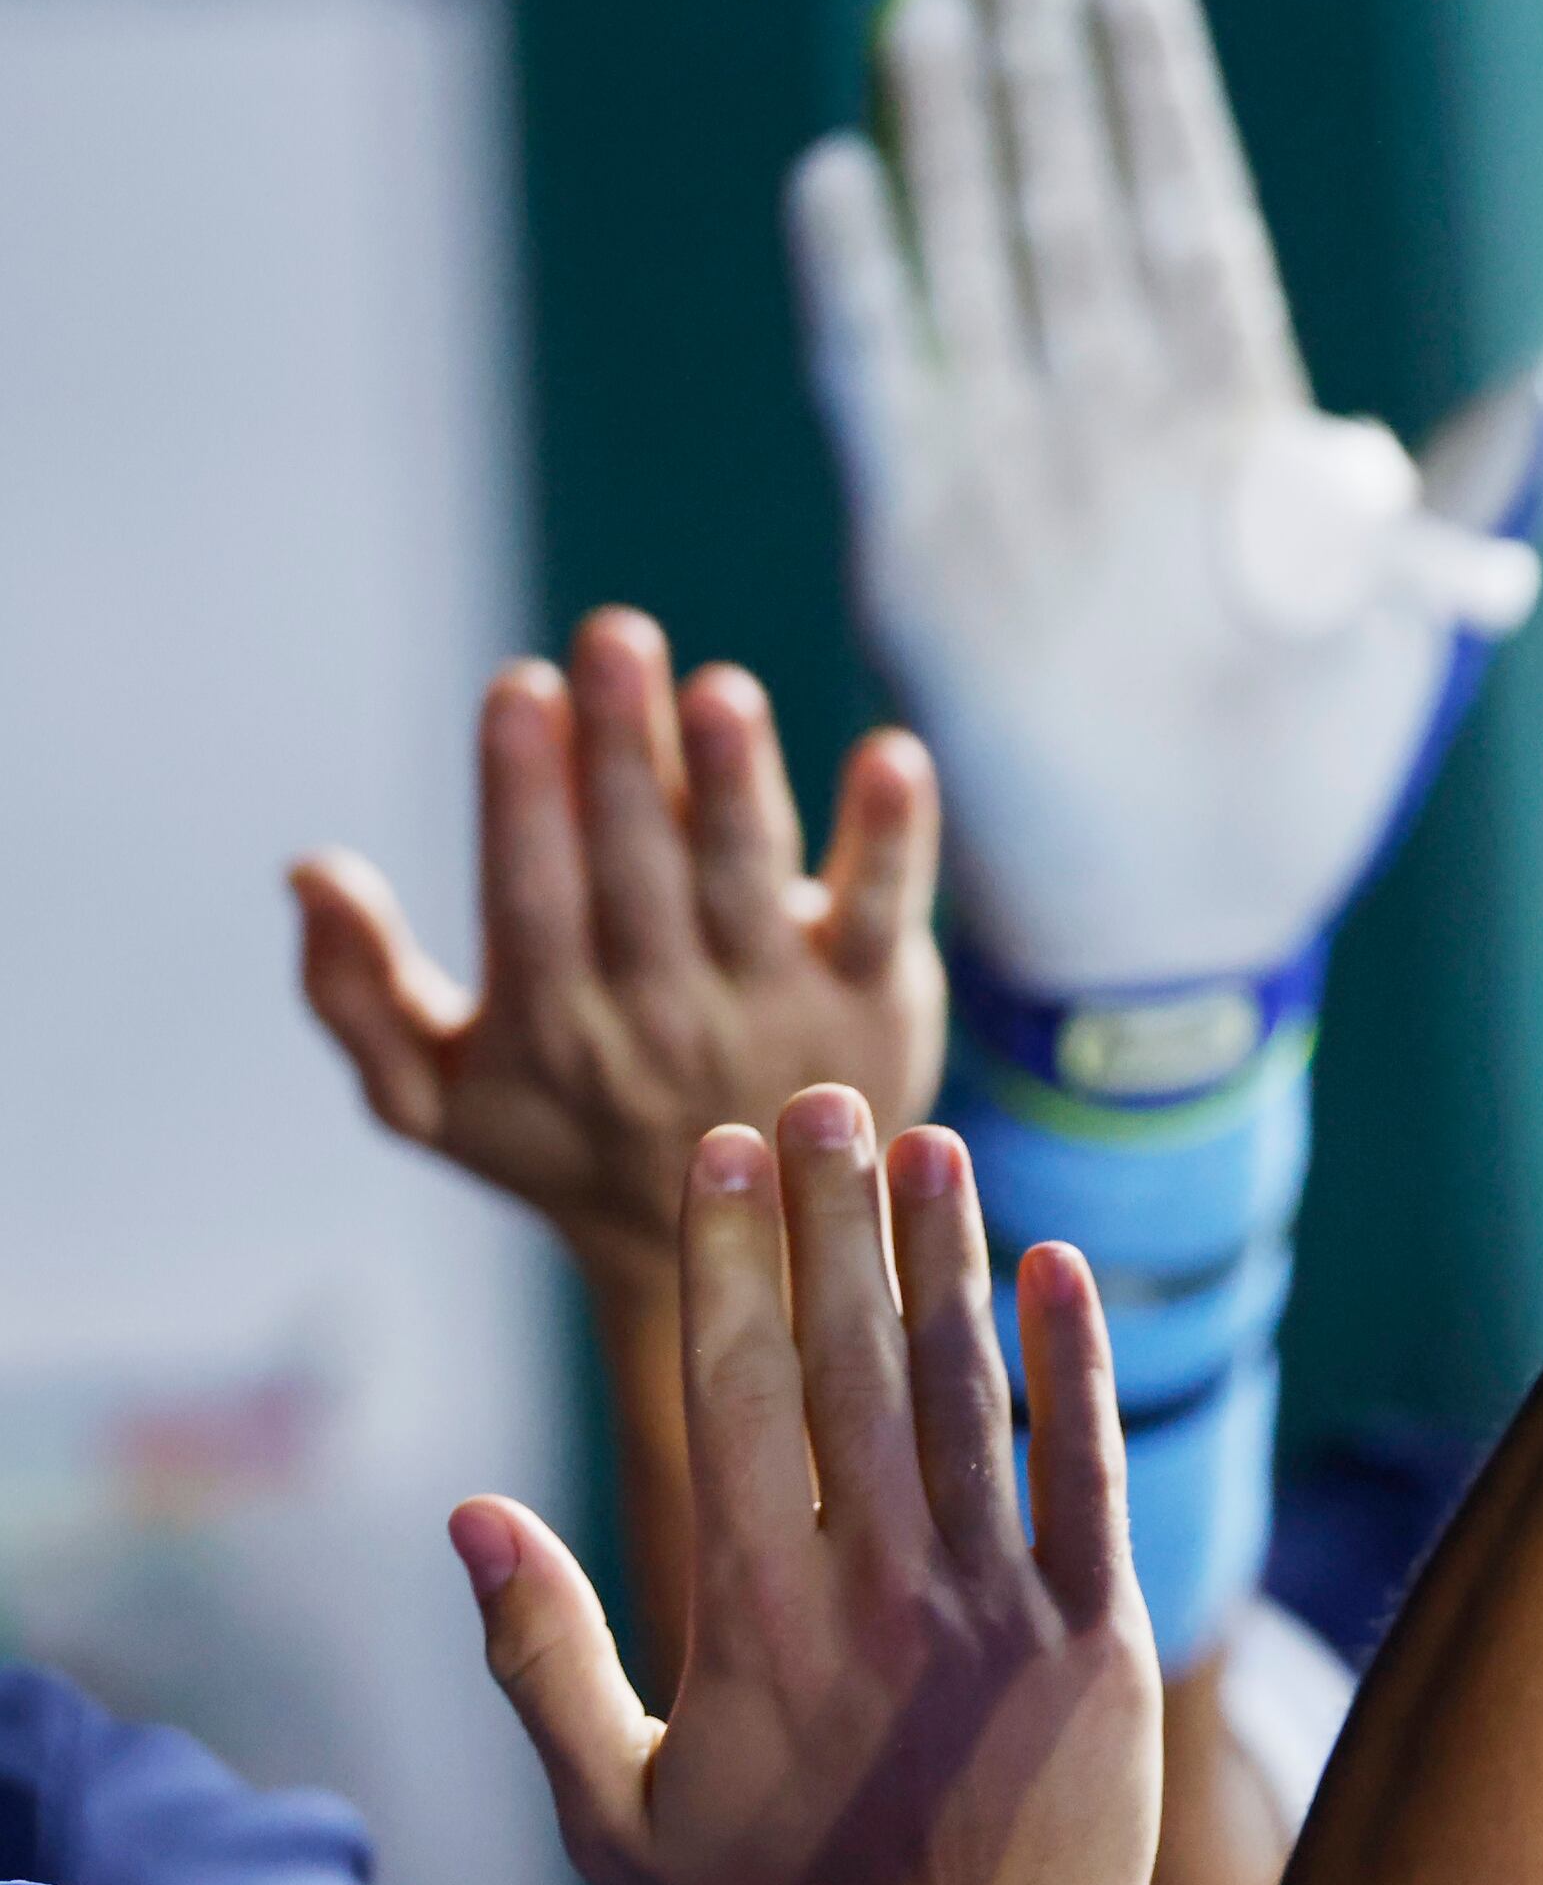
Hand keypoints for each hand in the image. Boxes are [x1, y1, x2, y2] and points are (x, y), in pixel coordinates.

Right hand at [295, 611, 940, 1290]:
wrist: (742, 1248)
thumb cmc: (563, 1145)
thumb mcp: (430, 1100)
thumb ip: (356, 994)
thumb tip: (308, 871)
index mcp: (554, 1022)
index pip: (533, 893)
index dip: (525, 792)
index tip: (518, 687)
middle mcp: (667, 1012)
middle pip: (642, 864)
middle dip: (627, 749)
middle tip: (615, 637)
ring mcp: (777, 1006)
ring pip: (752, 880)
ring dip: (740, 782)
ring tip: (721, 691)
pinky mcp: (874, 1000)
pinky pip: (883, 913)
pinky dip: (892, 838)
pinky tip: (892, 757)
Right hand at [445, 1088, 1153, 1884]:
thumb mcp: (617, 1813)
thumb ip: (542, 1653)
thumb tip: (468, 1510)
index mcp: (753, 1616)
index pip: (733, 1393)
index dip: (729, 1260)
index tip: (718, 1152)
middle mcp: (876, 1589)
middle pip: (847, 1363)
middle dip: (832, 1219)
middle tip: (816, 1095)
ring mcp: (999, 1611)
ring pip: (966, 1396)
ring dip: (947, 1261)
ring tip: (927, 1143)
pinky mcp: (1102, 1646)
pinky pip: (1091, 1478)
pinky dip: (1076, 1369)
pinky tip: (1061, 1269)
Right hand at [791, 0, 1542, 1012]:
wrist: (1194, 924)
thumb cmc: (1306, 782)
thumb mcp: (1397, 634)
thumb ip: (1439, 506)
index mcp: (1229, 434)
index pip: (1187, 220)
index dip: (1162, 98)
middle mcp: (1113, 433)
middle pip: (1069, 211)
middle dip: (1042, 69)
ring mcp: (1016, 483)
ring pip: (975, 275)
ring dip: (947, 143)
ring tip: (930, 5)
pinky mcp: (924, 554)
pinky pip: (884, 403)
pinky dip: (860, 302)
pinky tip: (835, 184)